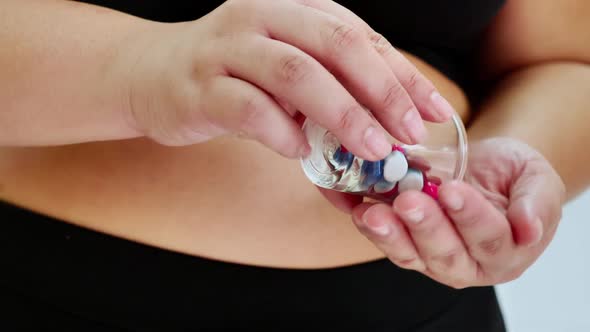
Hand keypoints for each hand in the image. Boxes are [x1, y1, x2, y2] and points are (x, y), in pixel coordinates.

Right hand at [114, 0, 454, 159]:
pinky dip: (282, 133)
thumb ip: (331, 80)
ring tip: (373, 149)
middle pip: (334, 44)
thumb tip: (390, 120)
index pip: (360, 36)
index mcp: (292, 6)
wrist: (152, 72)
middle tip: (409, 132)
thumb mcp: (287, 63)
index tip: (433, 111)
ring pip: (295, 73)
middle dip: (380, 90)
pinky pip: (250, 109)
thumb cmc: (233, 73)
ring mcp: (227, 48)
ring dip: (342, 114)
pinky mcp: (199, 86)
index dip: (402, 74)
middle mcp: (261, 16)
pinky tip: (299, 152)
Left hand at [350, 138, 565, 287]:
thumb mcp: (536, 178)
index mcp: (508, 250)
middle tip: (407, 201)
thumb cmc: (512, 176)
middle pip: (446, 253)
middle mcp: (471, 263)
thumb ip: (536, 202)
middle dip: (424, 227)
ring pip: (411, 254)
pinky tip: (356, 208)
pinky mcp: (409, 248)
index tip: (451, 189)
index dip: (470, 215)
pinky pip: (388, 242)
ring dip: (389, 234)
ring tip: (371, 213)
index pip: (490, 237)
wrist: (485, 171)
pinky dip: (370, 227)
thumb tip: (530, 228)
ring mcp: (435, 259)